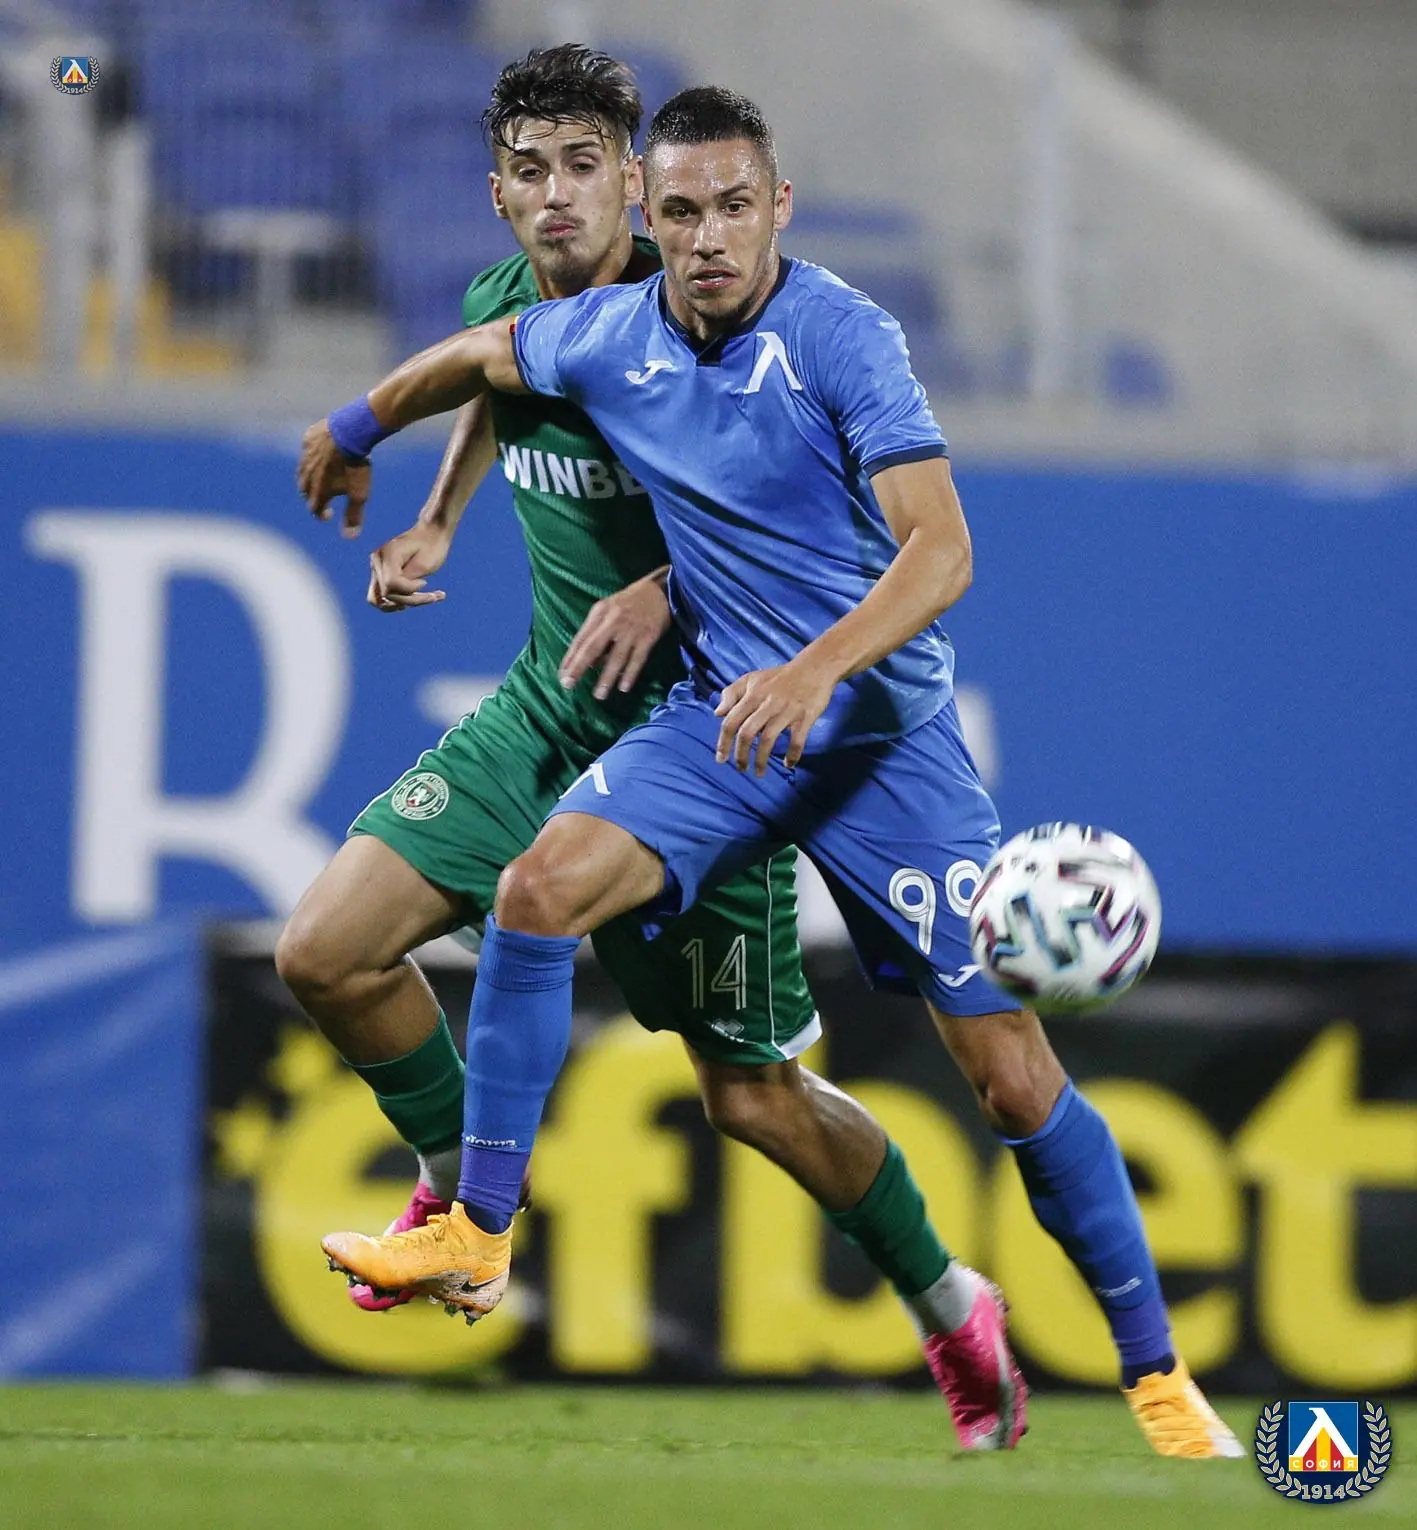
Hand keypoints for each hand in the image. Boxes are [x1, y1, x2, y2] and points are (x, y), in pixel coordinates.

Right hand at [297, 420, 370, 537]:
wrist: (351, 433)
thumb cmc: (356, 466)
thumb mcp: (359, 494)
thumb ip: (353, 516)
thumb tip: (349, 536)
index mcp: (318, 491)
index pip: (314, 509)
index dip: (321, 514)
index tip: (328, 515)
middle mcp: (307, 475)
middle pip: (304, 491)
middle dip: (312, 497)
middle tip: (321, 498)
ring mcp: (305, 456)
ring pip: (302, 471)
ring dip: (308, 478)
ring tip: (318, 479)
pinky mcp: (308, 440)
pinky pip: (306, 451)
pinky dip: (310, 457)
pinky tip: (319, 455)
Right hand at [367, 520, 452, 611]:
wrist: (432, 534)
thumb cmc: (433, 546)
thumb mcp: (425, 564)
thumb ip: (407, 581)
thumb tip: (390, 596)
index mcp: (388, 553)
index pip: (391, 583)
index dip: (409, 589)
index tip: (425, 582)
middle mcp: (377, 561)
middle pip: (386, 594)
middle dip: (411, 599)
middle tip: (434, 596)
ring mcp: (377, 568)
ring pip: (380, 600)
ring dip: (406, 602)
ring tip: (427, 598)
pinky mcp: (381, 575)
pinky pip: (382, 598)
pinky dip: (399, 602)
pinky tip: (417, 599)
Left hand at [559, 570, 672, 699]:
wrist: (659, 590)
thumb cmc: (629, 602)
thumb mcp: (607, 609)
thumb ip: (596, 631)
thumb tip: (590, 661)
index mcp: (599, 613)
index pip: (581, 639)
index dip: (570, 658)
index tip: (562, 676)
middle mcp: (613, 621)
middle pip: (593, 647)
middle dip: (579, 667)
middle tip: (568, 684)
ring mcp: (631, 630)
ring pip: (616, 657)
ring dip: (607, 677)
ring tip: (599, 695)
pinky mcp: (648, 637)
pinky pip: (637, 659)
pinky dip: (630, 674)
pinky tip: (623, 687)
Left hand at [714, 656, 839, 774]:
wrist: (814, 667)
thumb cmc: (780, 676)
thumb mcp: (752, 678)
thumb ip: (731, 693)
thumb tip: (717, 713)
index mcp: (753, 695)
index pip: (731, 721)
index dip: (723, 742)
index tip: (721, 759)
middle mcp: (767, 703)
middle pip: (747, 733)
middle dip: (741, 755)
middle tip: (741, 769)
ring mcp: (787, 711)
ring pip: (768, 739)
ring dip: (761, 760)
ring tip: (759, 773)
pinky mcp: (805, 717)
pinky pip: (797, 741)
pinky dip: (792, 755)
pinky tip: (788, 764)